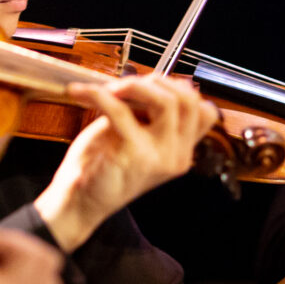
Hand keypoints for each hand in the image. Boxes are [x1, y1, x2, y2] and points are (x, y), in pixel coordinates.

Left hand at [33, 75, 218, 250]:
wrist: (78, 202)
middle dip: (157, 81)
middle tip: (126, 85)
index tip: (150, 84)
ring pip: (166, 101)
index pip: (205, 112)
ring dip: (133, 85)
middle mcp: (177, 156)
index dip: (179, 89)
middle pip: (190, 101)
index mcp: (181, 152)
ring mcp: (159, 156)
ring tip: (108, 89)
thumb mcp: (135, 138)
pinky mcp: (134, 154)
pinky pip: (120, 109)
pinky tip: (81, 93)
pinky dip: (97, 94)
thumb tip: (151, 82)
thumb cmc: (102, 167)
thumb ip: (149, 116)